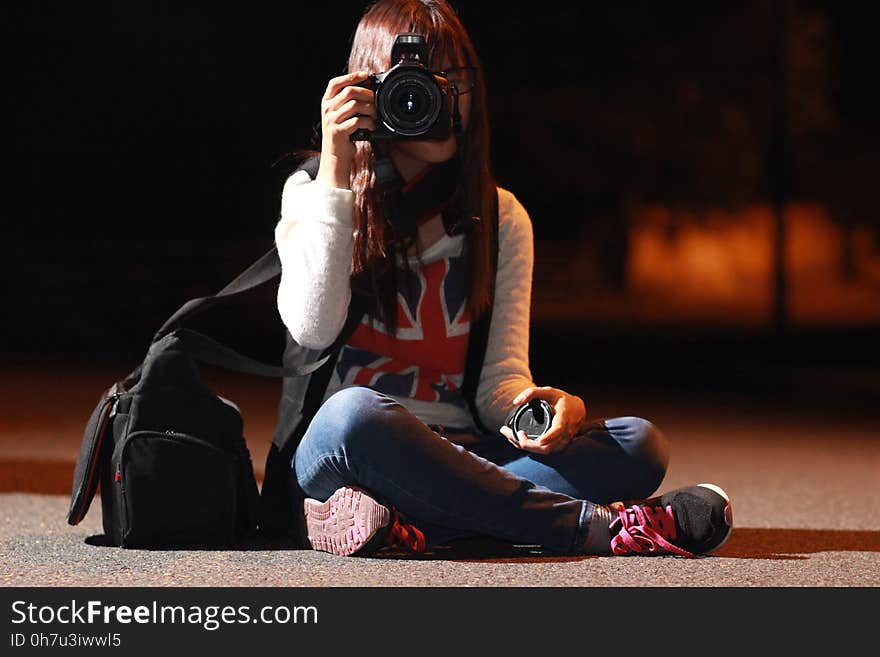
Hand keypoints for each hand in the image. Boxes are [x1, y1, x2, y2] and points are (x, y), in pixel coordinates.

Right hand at [317, 71, 376, 189]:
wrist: (335, 156)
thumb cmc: (342, 134)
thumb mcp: (341, 116)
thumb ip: (348, 103)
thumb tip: (368, 89)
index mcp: (326, 102)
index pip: (335, 83)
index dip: (350, 76)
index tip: (365, 75)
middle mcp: (327, 109)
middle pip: (349, 92)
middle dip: (366, 93)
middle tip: (376, 100)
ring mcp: (331, 120)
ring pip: (355, 105)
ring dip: (370, 109)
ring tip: (375, 115)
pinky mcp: (338, 132)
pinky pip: (357, 121)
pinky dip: (368, 122)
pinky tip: (371, 126)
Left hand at [499, 386, 586, 454]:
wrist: (578, 410)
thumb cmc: (562, 400)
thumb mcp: (548, 391)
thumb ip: (531, 393)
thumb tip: (516, 402)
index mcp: (564, 418)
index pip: (557, 430)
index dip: (548, 437)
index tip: (537, 439)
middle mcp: (565, 433)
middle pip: (546, 446)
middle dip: (525, 443)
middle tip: (508, 433)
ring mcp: (563, 442)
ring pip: (543, 451)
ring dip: (525, 446)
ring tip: (509, 436)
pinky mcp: (559, 447)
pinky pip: (544, 451)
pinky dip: (530, 447)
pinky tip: (518, 440)